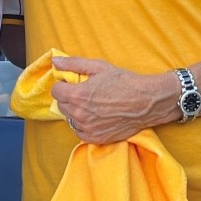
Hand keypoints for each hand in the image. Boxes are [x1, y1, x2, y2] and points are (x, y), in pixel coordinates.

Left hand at [51, 55, 176, 143]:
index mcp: (78, 95)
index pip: (55, 91)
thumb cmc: (123, 81)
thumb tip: (55, 61)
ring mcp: (88, 129)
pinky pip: (79, 132)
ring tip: (90, 103)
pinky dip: (82, 124)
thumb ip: (73, 63)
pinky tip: (93, 116)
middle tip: (83, 91)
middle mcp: (80, 114)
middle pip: (61, 105)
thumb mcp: (97, 66)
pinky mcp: (97, 138)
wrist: (145, 102)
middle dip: (68, 96)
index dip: (63, 84)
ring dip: (74, 111)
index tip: (72, 82)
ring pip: (69, 119)